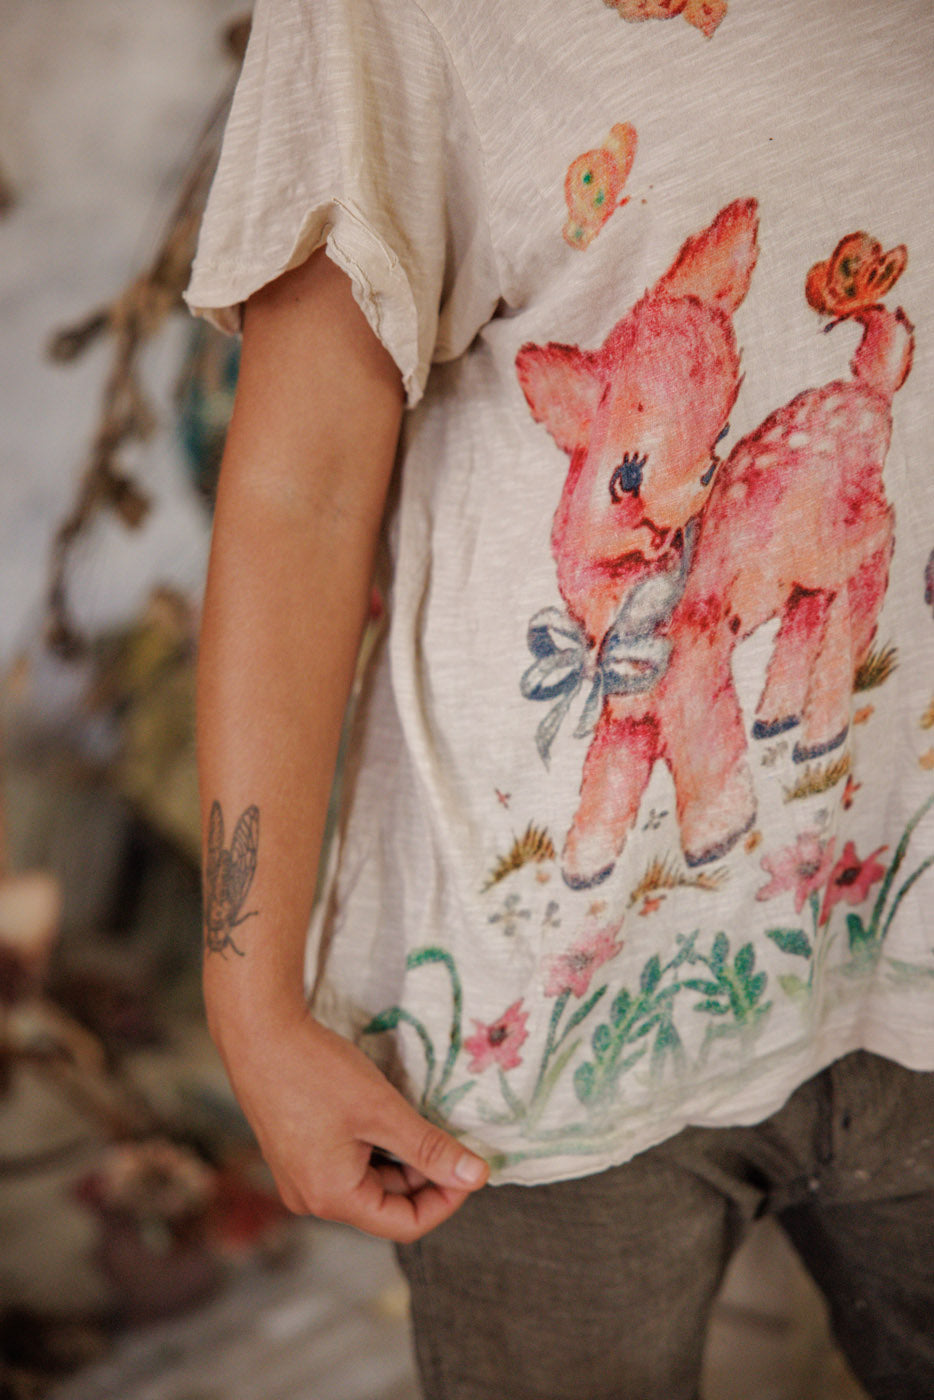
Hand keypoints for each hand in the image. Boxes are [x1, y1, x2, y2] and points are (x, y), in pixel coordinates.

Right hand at [213, 1006, 488, 1241]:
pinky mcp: (295, 1153)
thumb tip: (477, 1176)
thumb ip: (430, 1149)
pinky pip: (346, 1165)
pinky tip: (387, 1117)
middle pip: (385, 1205)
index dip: (445, 1200)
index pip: (405, 1225)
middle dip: (424, 1177)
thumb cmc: (316, 1071)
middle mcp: (312, 1198)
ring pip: (367, 1183)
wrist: (258, 1033)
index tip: (471, 1167)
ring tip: (420, 1123)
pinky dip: (374, 1149)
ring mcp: (299, 1176)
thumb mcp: (382, 1111)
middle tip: (453, 1140)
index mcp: (332, 1198)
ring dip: (400, 1160)